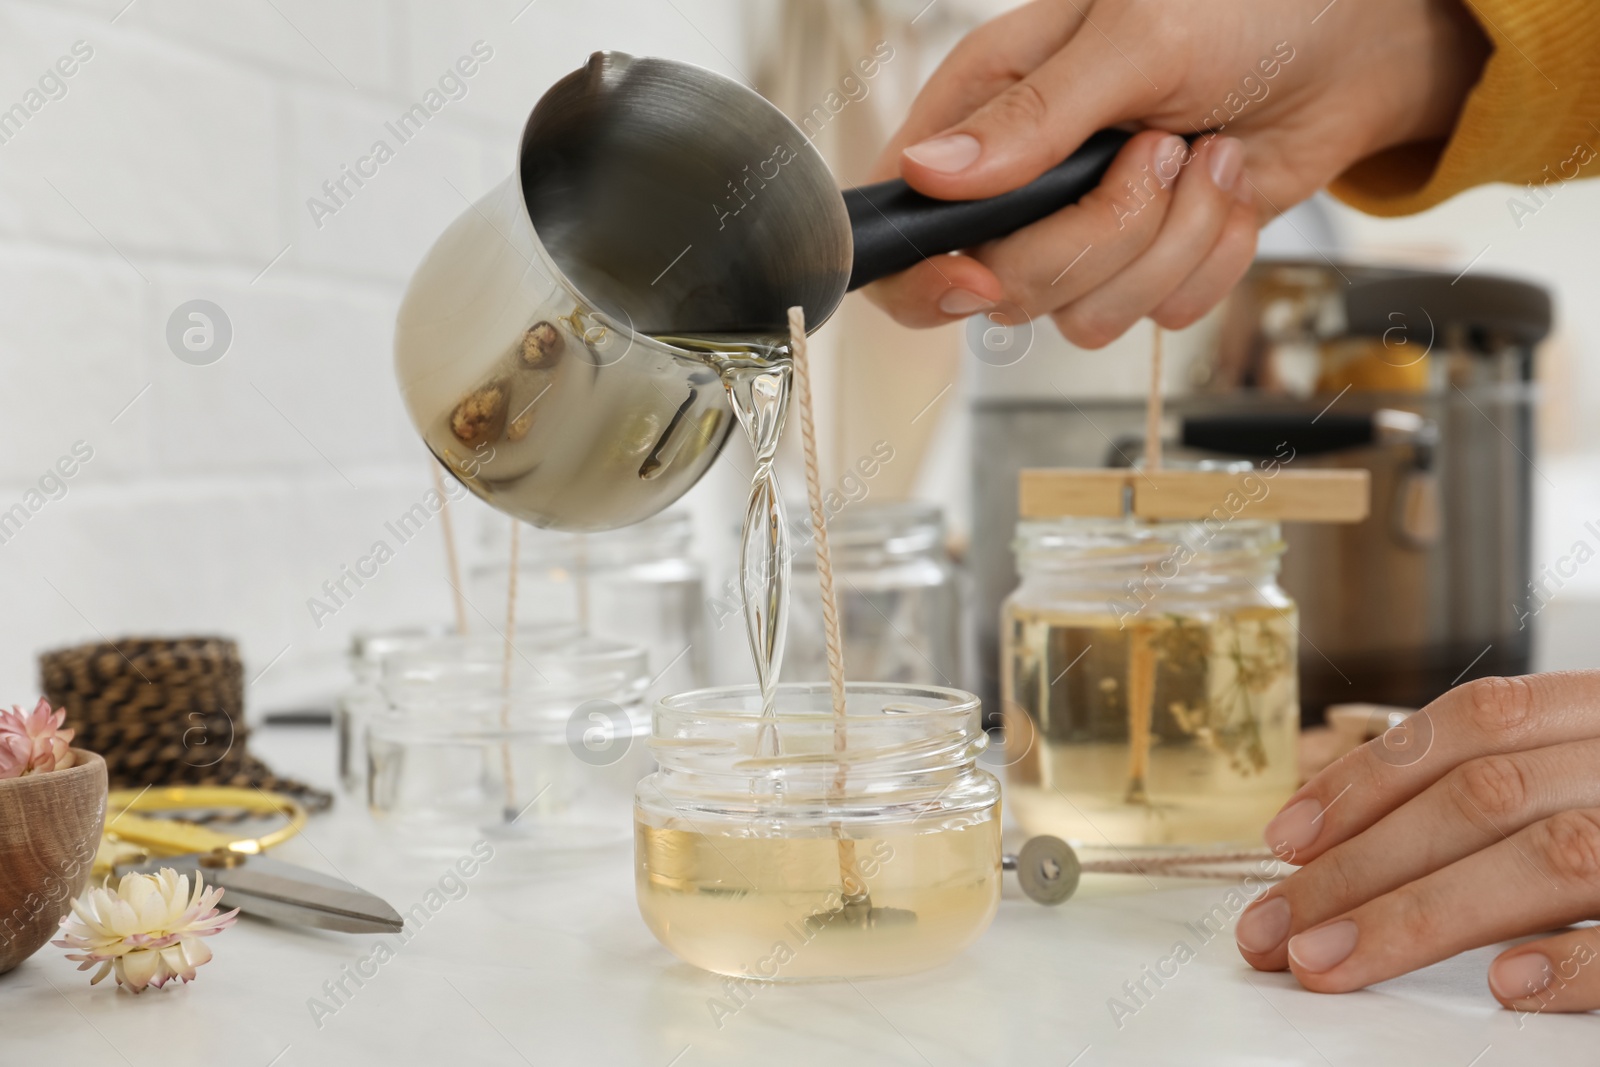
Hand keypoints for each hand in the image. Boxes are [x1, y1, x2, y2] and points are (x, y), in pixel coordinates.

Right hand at [865, 0, 1488, 345]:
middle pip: (1006, 288)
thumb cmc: (1241, 4)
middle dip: (1100, 235)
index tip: (979, 276)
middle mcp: (1023, 184)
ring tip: (1204, 156)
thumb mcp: (1132, 38)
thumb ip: (1033, 117)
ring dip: (1172, 241)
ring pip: (1087, 314)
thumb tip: (929, 172)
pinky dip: (1214, 256)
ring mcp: (1086, 231)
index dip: (925, 273)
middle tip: (1154, 152)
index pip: (901, 226)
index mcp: (985, 111)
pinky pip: (1161, 314)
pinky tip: (1228, 185)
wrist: (1349, 39)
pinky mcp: (1151, 263)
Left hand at [1236, 673, 1599, 1014]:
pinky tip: (1505, 983)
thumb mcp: (1574, 775)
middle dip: (1361, 864)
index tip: (1284, 839)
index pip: (1474, 722)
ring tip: (1329, 960)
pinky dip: (1574, 961)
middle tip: (1274, 929)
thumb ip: (1488, 800)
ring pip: (1553, 857)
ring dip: (1422, 914)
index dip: (1369, 776)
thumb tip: (1337, 853)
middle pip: (1485, 797)